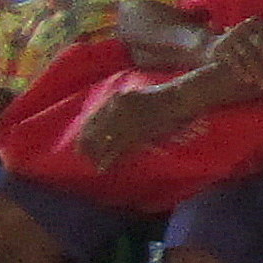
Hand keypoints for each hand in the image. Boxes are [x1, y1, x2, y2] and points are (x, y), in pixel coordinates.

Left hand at [71, 86, 194, 172]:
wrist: (182, 96)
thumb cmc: (163, 98)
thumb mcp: (137, 97)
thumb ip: (122, 107)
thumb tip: (109, 126)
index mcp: (117, 97)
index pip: (93, 118)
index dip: (85, 133)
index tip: (80, 144)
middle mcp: (119, 106)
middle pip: (97, 130)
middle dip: (89, 146)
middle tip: (84, 157)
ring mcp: (129, 118)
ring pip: (107, 140)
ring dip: (99, 154)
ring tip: (94, 164)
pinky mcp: (140, 130)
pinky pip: (121, 147)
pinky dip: (112, 157)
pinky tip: (105, 165)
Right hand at [200, 22, 262, 96]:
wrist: (214, 47)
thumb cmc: (247, 45)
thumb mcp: (258, 38)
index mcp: (257, 22)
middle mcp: (244, 27)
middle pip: (261, 45)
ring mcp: (232, 36)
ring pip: (248, 54)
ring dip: (257, 71)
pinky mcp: (221, 47)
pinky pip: (233, 60)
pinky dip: (243, 71)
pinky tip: (250, 81)